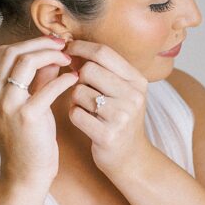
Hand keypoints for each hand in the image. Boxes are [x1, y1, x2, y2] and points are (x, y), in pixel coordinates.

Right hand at [0, 35, 78, 187]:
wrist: (25, 174)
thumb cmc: (28, 141)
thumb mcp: (28, 105)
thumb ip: (37, 79)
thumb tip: (51, 55)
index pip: (4, 53)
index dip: (30, 43)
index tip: (51, 44)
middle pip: (13, 52)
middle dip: (41, 44)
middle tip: (63, 45)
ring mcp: (7, 106)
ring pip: (26, 62)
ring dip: (51, 55)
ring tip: (68, 59)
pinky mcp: (27, 117)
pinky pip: (48, 87)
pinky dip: (64, 78)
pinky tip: (74, 79)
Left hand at [64, 39, 152, 176]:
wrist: (131, 158)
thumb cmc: (118, 118)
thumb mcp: (120, 91)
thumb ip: (101, 69)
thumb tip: (71, 46)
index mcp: (137, 80)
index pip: (103, 52)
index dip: (80, 48)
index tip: (67, 48)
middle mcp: (133, 96)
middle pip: (88, 71)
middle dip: (77, 78)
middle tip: (82, 89)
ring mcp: (121, 116)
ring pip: (78, 92)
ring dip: (76, 100)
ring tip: (88, 109)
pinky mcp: (107, 135)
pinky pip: (76, 114)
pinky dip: (75, 116)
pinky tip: (86, 122)